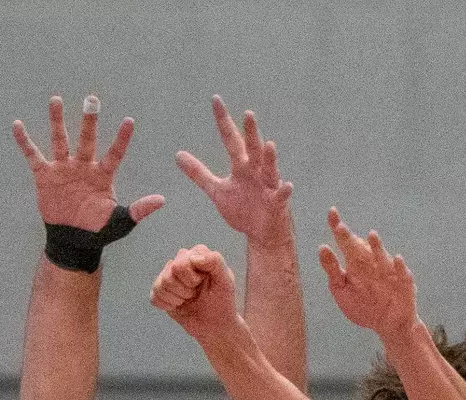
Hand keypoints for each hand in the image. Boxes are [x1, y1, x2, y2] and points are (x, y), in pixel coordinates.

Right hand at [13, 95, 164, 229]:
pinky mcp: (45, 175)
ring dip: (57, 121)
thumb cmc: (99, 229)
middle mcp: (83, 167)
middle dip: (89, 121)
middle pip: (87, 139)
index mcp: (103, 176)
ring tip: (56, 100)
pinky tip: (18, 125)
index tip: (129, 121)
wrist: (73, 239)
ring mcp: (64, 169)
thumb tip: (162, 200)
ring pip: (60, 140)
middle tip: (92, 99)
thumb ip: (139, 209)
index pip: (115, 154)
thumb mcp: (121, 221)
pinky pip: (33, 155)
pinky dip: (25, 142)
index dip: (121, 139)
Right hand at [151, 245, 240, 339]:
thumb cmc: (222, 302)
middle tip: (196, 293)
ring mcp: (169, 275)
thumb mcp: (226, 282)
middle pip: (169, 274)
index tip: (203, 283)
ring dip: (178, 298)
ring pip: (161, 285)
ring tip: (189, 299)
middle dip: (185, 289)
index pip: (181, 263)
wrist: (215, 325)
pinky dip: (168, 305)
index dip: (192, 279)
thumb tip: (193, 257)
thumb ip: (215, 262)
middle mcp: (181, 261)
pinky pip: (154, 297)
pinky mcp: (160, 291)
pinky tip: (179, 305)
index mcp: (197, 254)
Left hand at [177, 96, 294, 247]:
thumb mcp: (217, 191)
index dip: (223, 120)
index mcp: (241, 166)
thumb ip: (199, 173)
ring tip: (269, 145)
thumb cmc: (243, 209)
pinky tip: (287, 185)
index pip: (230, 138)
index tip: (215, 99)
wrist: (262, 234)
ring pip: (270, 169)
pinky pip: (281, 196)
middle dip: (251, 132)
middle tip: (248, 113)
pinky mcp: (277, 204)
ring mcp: (268, 186)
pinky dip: (284, 191)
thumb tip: (177, 154)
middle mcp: (256, 171)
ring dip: (270, 158)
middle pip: (252, 148)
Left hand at [317, 209, 418, 339]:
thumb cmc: (363, 306)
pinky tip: (397, 259)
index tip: (331, 212)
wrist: (388, 326)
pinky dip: (400, 268)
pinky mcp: (403, 286)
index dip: (337, 227)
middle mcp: (371, 265)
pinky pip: (402, 275)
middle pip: (360, 249)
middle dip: (350, 239)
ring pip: (381, 258)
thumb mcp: (341, 289)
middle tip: (339, 228)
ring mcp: (388, 274)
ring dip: (377, 247)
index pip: (345, 242)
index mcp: (355, 264)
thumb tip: (322, 247)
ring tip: (371, 236)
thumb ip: (332, 269)